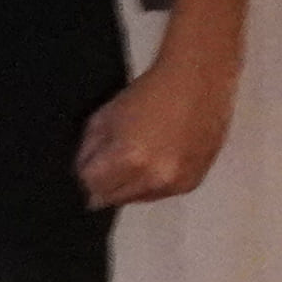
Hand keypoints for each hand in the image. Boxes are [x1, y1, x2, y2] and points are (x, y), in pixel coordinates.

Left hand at [77, 47, 237, 206]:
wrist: (198, 81)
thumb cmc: (148, 92)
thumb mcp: (106, 116)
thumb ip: (89, 149)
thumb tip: (83, 176)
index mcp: (130, 158)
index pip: (92, 184)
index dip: (86, 174)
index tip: (90, 164)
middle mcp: (154, 178)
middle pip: (114, 197)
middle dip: (106, 184)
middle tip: (111, 163)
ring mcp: (176, 183)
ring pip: (138, 199)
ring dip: (130, 186)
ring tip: (137, 159)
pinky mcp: (193, 183)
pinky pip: (162, 194)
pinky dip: (153, 184)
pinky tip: (156, 161)